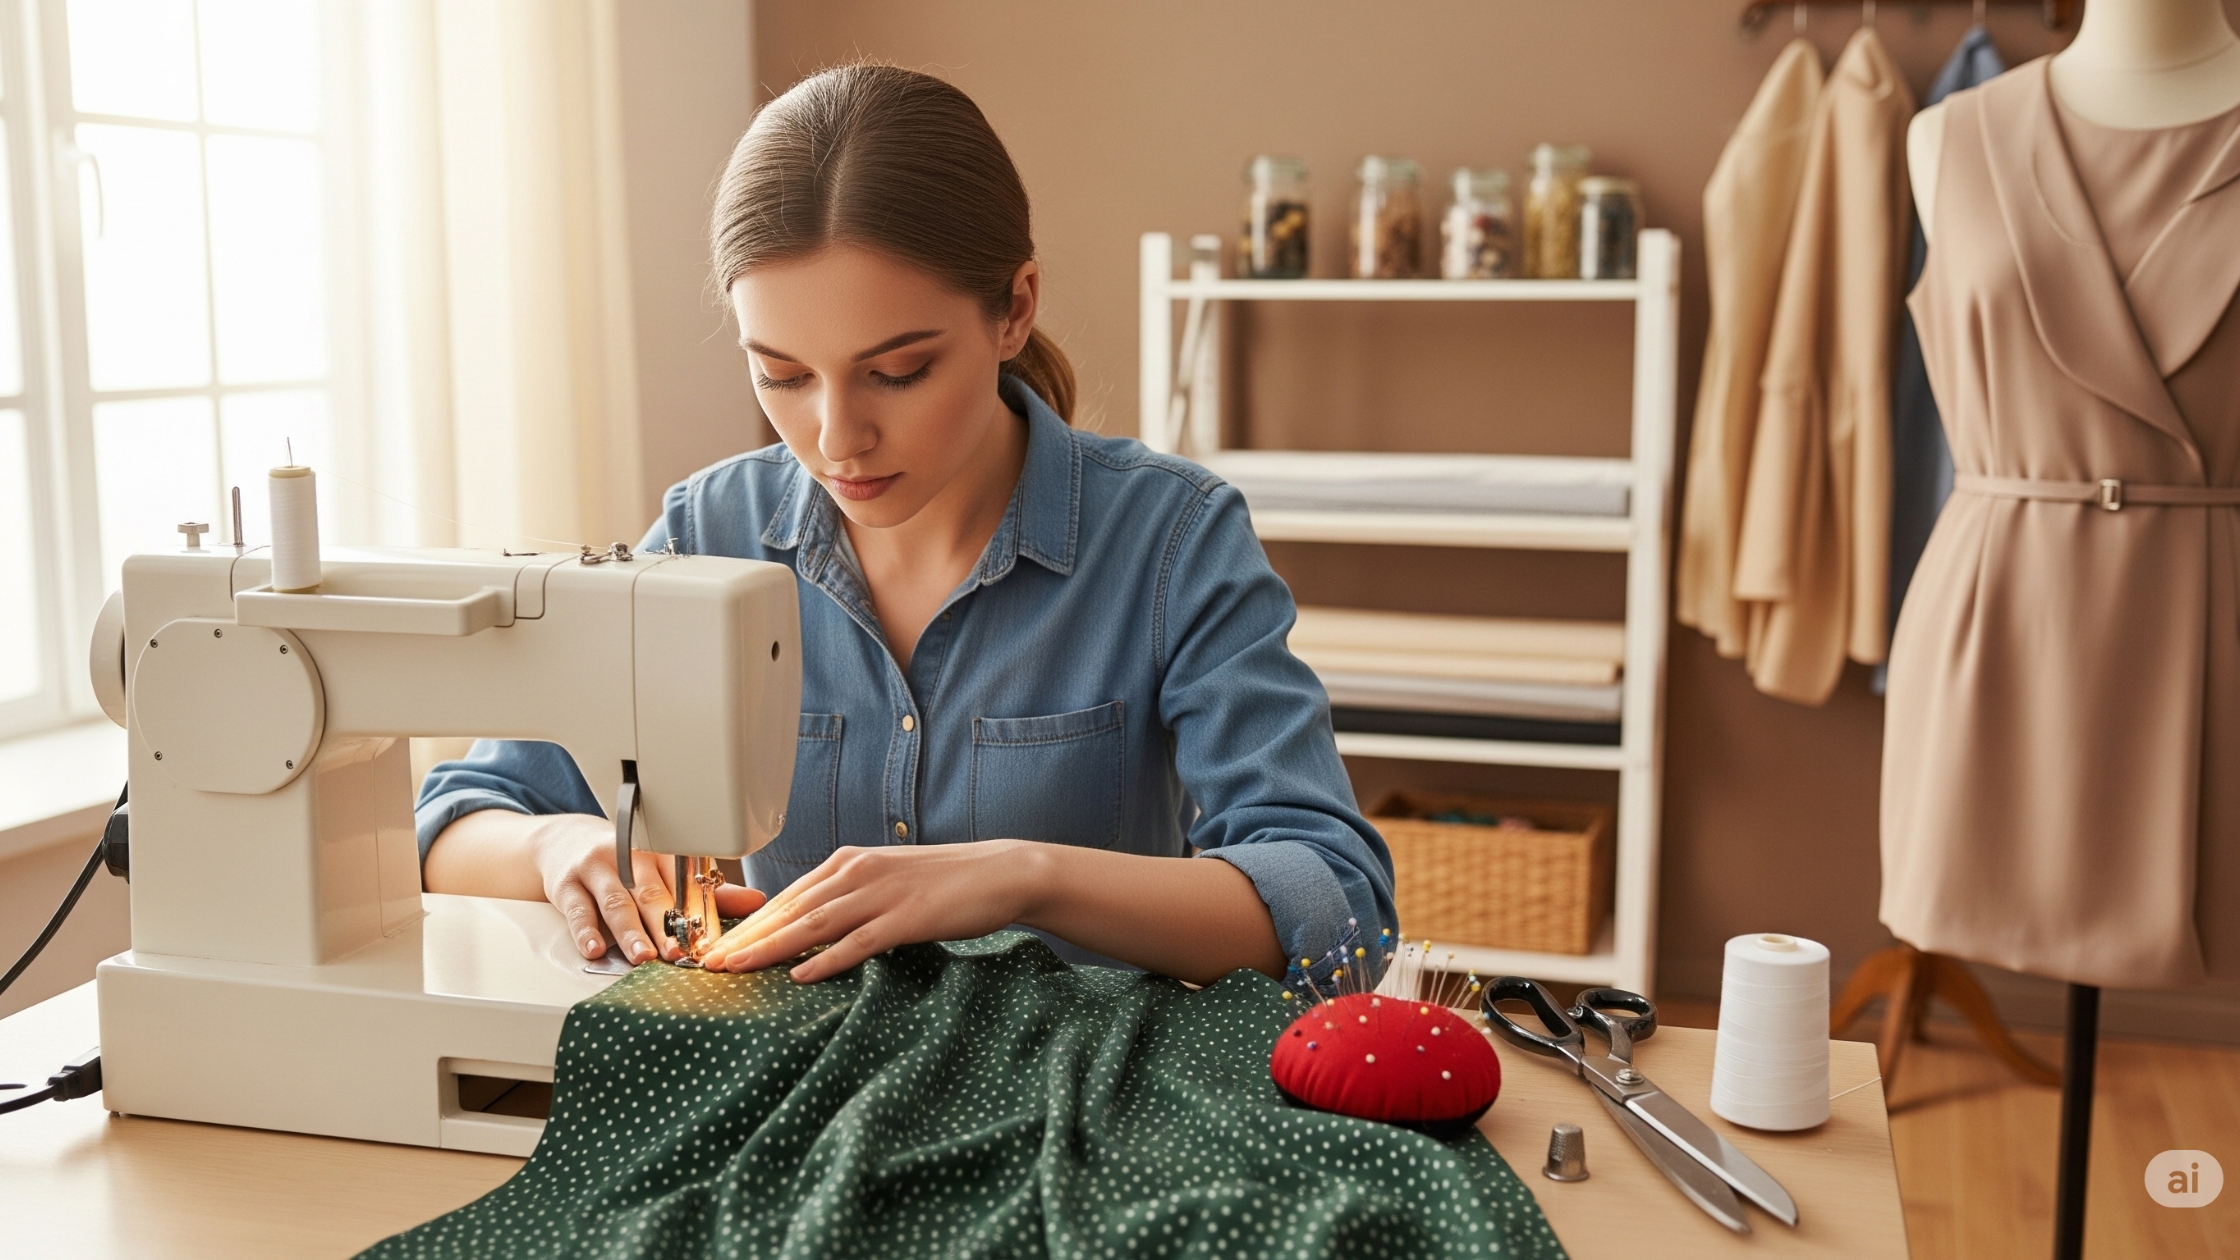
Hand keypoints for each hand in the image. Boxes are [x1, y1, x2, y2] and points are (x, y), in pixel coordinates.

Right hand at [525, 814, 766, 962]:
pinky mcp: (567, 883)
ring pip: (616, 902)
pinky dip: (586, 931)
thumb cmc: (624, 864)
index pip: (685, 885)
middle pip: (652, 895)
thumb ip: (707, 892)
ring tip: (643, 956)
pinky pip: (577, 909)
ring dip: (631, 932)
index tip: (710, 942)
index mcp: (661, 854)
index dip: (699, 914)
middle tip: (680, 953)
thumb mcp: (664, 871)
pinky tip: (595, 949)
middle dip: (667, 927)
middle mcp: (630, 858)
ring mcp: (597, 869)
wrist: (566, 843)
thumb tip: (755, 902)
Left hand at [698, 840, 1040, 981]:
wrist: (1000, 871)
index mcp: (849, 863)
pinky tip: (802, 976)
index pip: (786, 898)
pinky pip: (860, 942)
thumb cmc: (944, 882)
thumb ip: (849, 898)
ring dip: (771, 948)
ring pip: (814, 924)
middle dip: (746, 938)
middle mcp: (858, 872)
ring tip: (737, 968)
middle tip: (708, 962)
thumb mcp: (886, 881)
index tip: (717, 946)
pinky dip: (828, 959)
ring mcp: (882, 894)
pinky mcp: (907, 917)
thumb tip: (812, 929)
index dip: (749, 924)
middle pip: (790, 911)